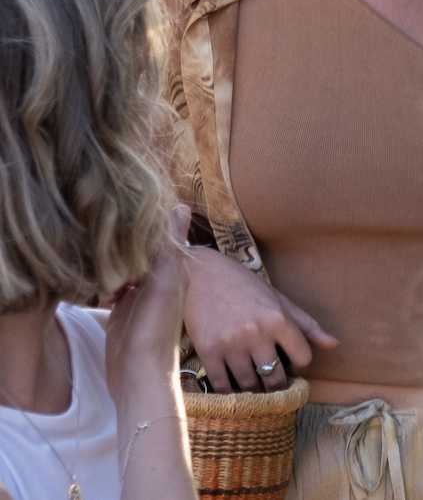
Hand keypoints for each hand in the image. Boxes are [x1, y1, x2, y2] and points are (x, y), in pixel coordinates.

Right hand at [106, 205, 189, 402]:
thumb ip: (171, 247)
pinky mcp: (119, 308)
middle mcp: (156, 277)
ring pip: (123, 263)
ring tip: (91, 235)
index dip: (144, 216)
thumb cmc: (155, 330)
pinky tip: (89, 267)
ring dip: (111, 254)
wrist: (138, 377)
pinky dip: (101, 275)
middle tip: (99, 214)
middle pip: (139, 246)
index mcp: (171, 268)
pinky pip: (110, 283)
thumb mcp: (165, 283)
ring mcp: (137, 293)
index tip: (124, 197)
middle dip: (123, 234)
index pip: (158, 232)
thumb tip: (181, 205)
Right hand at [184, 247, 338, 393]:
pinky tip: (232, 383)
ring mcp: (231, 344)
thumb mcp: (276, 298)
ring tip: (252, 382)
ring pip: (250, 385)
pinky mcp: (208, 351)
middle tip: (271, 381)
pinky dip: (230, 390)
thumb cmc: (242, 285)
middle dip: (276, 384)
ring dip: (253, 389)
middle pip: (275, 378)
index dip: (299, 365)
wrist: (199, 273)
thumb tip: (334, 345)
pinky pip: (223, 386)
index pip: (302, 358)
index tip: (290, 363)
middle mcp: (256, 333)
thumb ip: (305, 324)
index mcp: (277, 318)